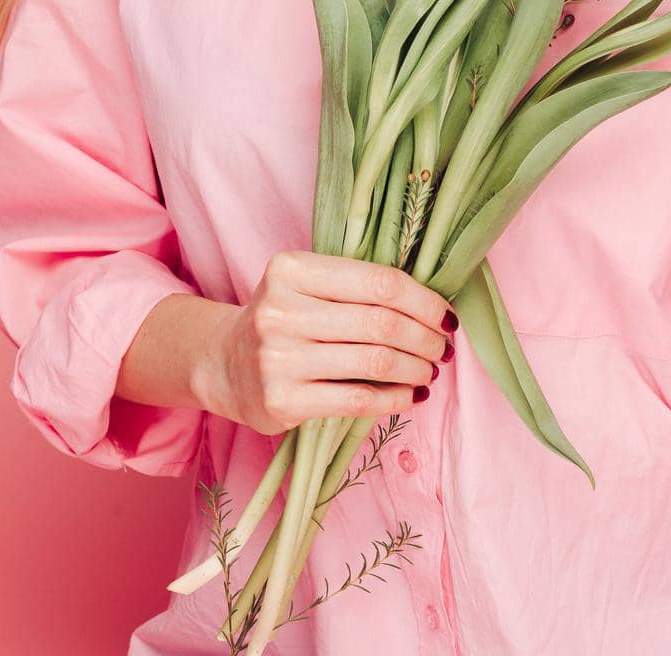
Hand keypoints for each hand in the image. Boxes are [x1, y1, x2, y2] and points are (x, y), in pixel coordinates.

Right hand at [199, 249, 455, 435]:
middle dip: (425, 338)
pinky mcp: (281, 401)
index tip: (447, 316)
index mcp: (290, 269)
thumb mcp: (306, 284)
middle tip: (444, 348)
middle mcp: (280, 310)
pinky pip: (356, 400)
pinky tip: (412, 396)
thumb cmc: (284, 317)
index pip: (378, 281)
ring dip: (416, 369)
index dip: (423, 301)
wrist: (223, 363)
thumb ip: (355, 285)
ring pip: (374, 362)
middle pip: (381, 323)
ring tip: (431, 371)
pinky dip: (395, 399)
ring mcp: (278, 358)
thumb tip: (432, 306)